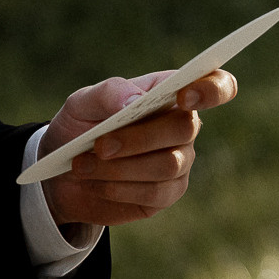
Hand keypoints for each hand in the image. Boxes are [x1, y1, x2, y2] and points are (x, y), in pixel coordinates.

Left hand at [39, 69, 238, 227]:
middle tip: (100, 145)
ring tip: (83, 166)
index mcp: (171, 92)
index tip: (184, 97)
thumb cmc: (80, 127)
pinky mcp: (167, 193)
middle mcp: (184, 126)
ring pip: (167, 165)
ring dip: (120, 167)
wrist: (62, 174)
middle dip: (139, 138)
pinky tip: (94, 183)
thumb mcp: (82, 102)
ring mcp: (179, 161)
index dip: (211, 90)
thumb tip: (135, 101)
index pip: (216, 85)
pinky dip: (118, 188)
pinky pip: (154, 193)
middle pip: (186, 128)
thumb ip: (109, 93)